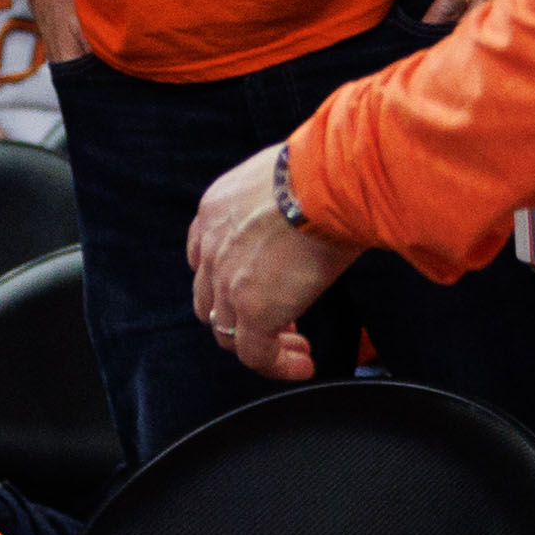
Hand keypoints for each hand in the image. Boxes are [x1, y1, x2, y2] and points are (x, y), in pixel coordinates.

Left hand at [189, 147, 356, 381]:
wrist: (329, 179)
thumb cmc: (324, 169)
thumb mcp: (283, 178)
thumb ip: (280, 202)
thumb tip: (309, 211)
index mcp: (215, 210)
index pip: (205, 257)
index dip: (229, 280)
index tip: (261, 288)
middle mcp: (211, 246)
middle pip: (210, 300)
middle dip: (239, 316)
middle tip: (279, 322)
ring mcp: (227, 282)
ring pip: (227, 332)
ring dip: (259, 343)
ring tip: (294, 348)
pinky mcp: (253, 310)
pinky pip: (257, 354)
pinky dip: (278, 365)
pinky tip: (302, 365)